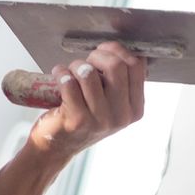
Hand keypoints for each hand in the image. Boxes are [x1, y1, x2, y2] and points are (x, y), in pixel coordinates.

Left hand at [27, 41, 146, 159]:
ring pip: (89, 72)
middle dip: (96, 56)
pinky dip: (60, 73)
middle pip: (116, 66)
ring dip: (75, 65)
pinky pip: (69, 82)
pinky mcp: (77, 120)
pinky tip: (59, 77)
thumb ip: (119, 79)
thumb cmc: (84, 116)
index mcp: (134, 108)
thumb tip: (115, 49)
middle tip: (85, 63)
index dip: (118, 51)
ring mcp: (100, 120)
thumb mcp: (111, 102)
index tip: (104, 51)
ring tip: (70, 73)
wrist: (58, 145)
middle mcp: (121, 116)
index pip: (136, 66)